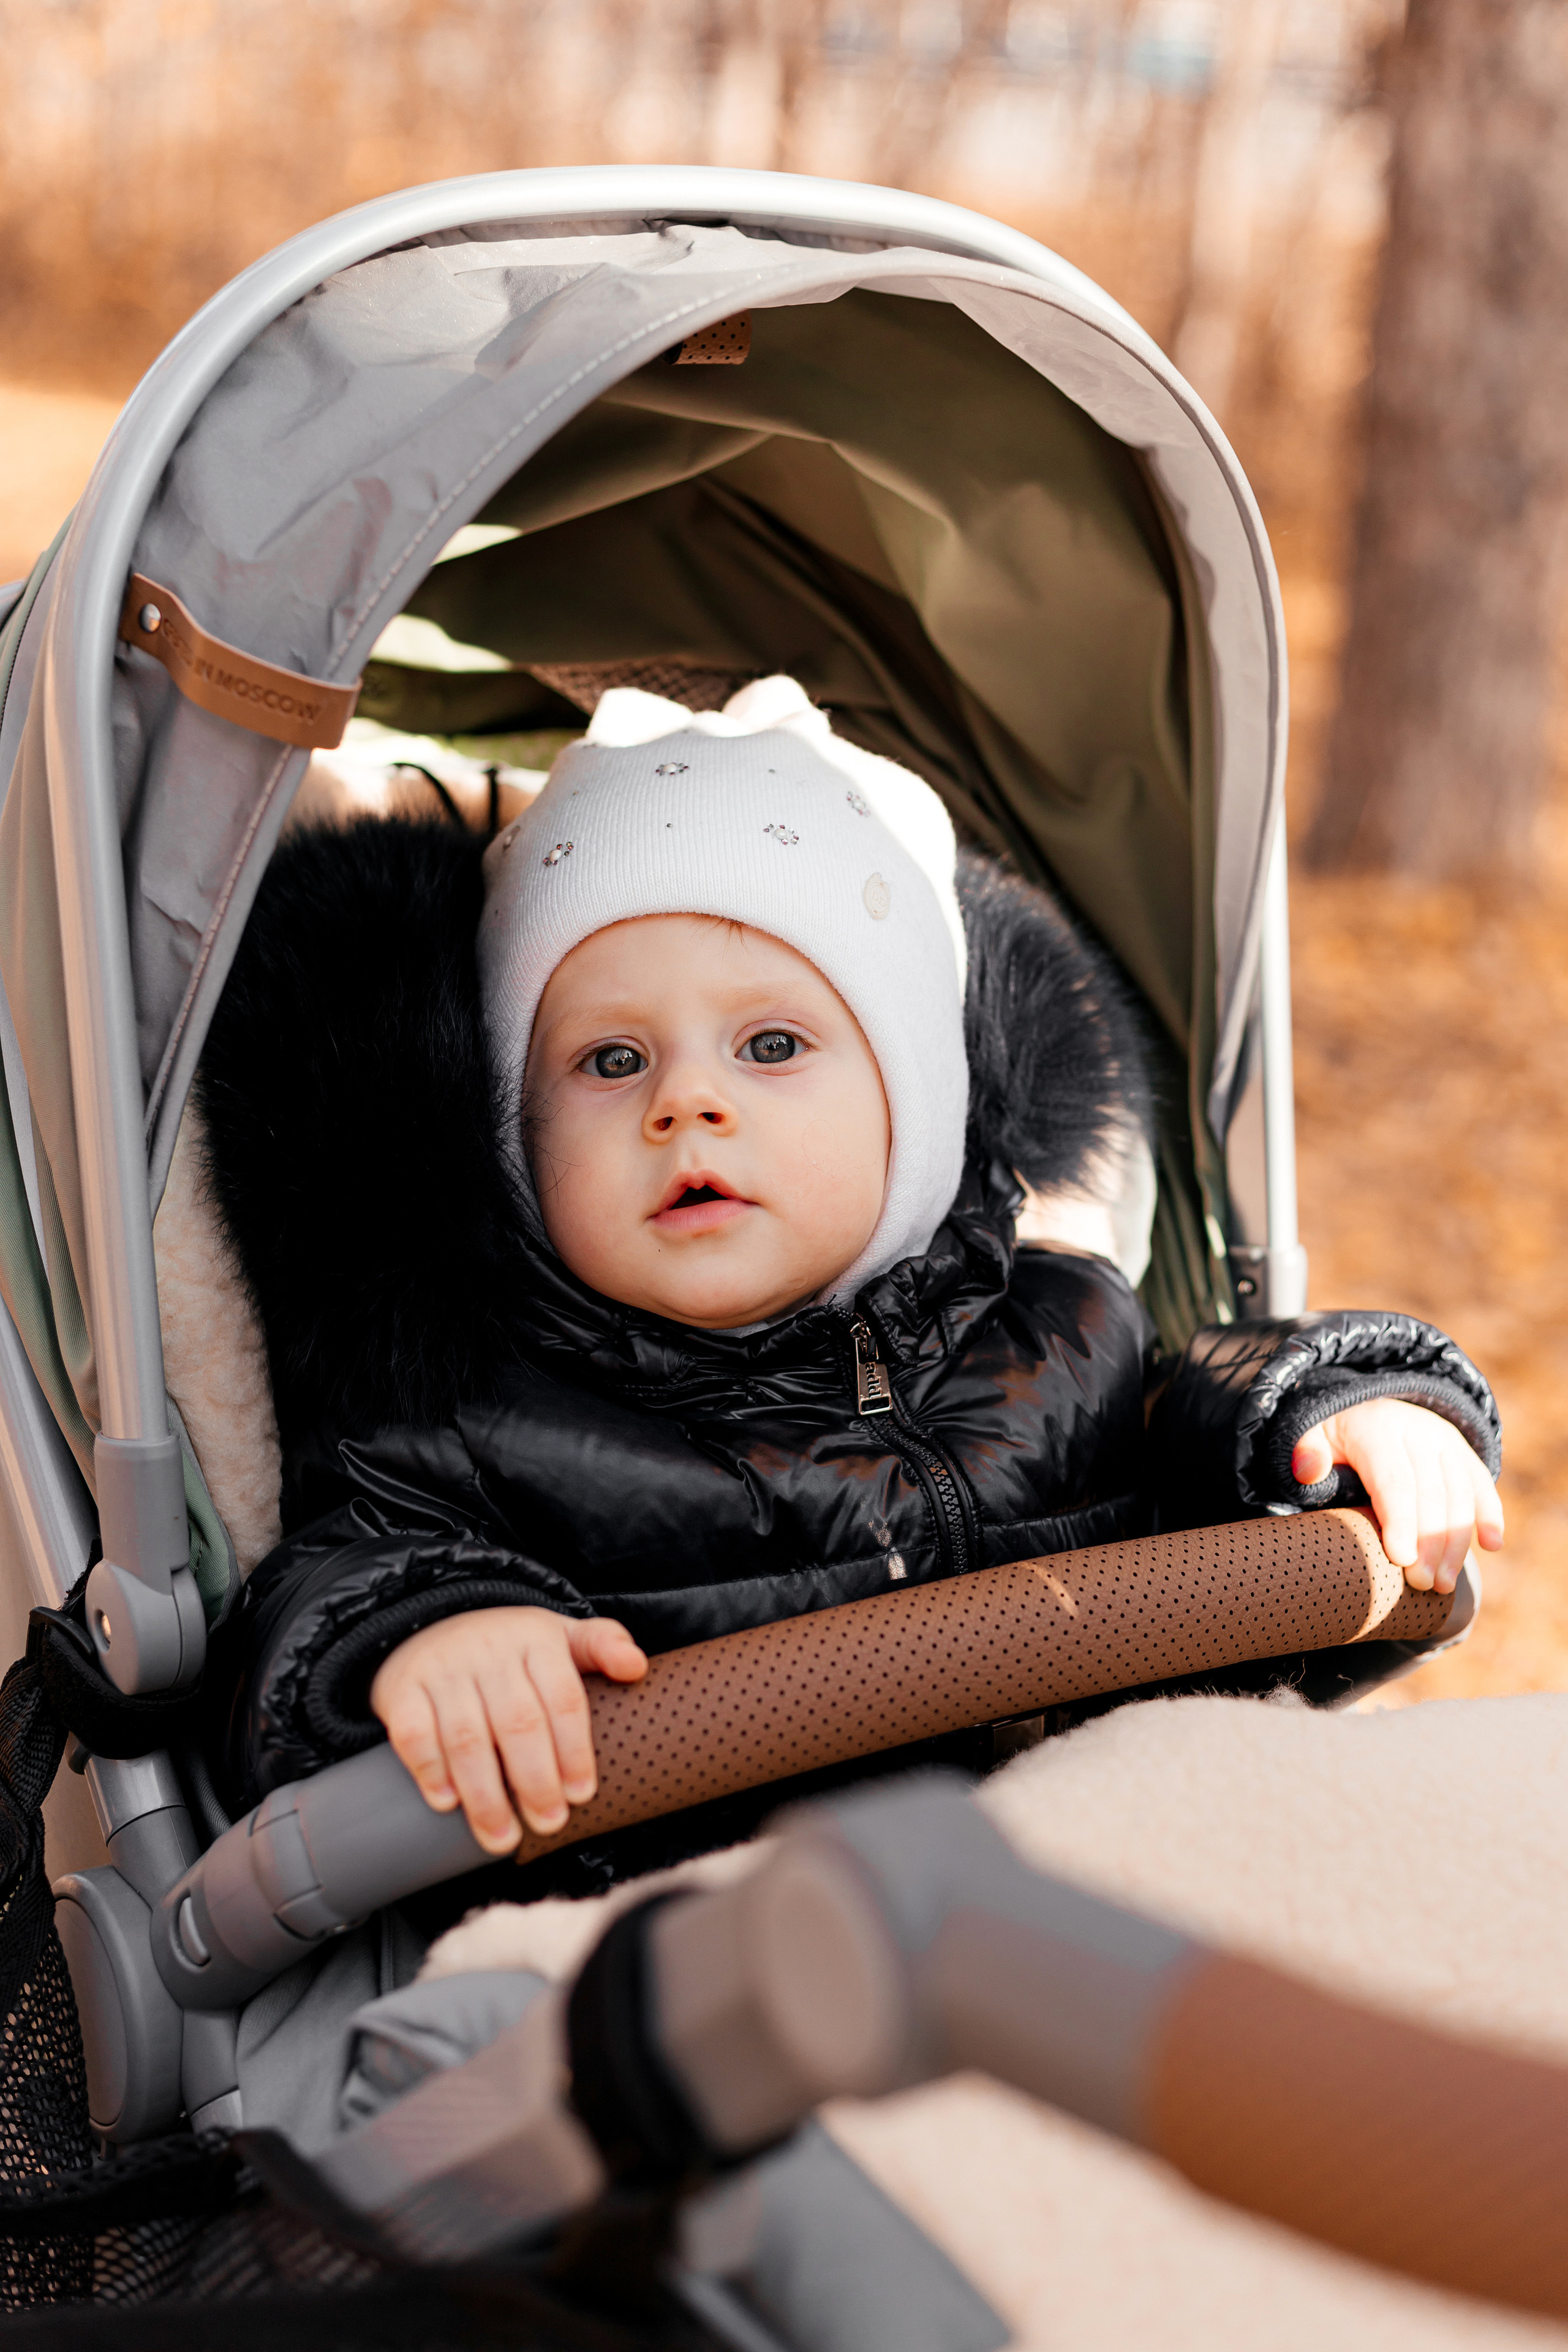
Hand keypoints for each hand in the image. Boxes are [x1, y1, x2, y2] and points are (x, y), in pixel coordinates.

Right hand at [370, 1606, 646, 1852]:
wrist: (428, 1623)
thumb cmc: (508, 1648)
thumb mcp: (559, 1636)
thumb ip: (603, 1645)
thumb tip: (637, 1666)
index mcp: (535, 1638)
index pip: (562, 1698)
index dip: (574, 1750)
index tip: (581, 1795)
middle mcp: (488, 1650)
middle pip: (518, 1722)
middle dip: (536, 1781)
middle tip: (549, 1823)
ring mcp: (442, 1669)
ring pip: (466, 1737)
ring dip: (485, 1794)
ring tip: (502, 1837)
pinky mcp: (401, 1689)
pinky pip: (413, 1733)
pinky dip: (430, 1770)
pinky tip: (447, 1802)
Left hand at [1291, 1399, 1502, 1595]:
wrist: (1364, 1407)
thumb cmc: (1333, 1437)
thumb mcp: (1311, 1435)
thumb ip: (1306, 1452)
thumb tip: (1309, 1469)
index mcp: (1376, 1428)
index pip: (1394, 1480)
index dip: (1401, 1521)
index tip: (1402, 1560)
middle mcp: (1416, 1430)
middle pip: (1430, 1493)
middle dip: (1429, 1543)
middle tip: (1424, 1585)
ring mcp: (1443, 1440)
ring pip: (1459, 1494)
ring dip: (1457, 1542)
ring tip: (1444, 1584)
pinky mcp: (1461, 1451)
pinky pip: (1480, 1482)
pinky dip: (1490, 1513)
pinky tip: (1492, 1545)